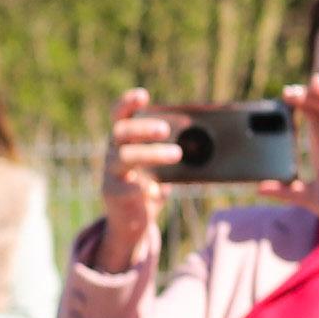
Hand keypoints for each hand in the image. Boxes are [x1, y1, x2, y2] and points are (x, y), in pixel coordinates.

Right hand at [96, 88, 173, 260]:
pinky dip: (143, 187)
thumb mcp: (164, 167)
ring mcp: (111, 171)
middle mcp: (113, 151)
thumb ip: (176, 154)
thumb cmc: (152, 186)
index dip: (127, 103)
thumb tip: (207, 146)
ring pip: (125, 156)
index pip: (120, 114)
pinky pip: (126, 187)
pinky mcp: (112, 193)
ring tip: (177, 154)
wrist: (133, 221)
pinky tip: (156, 192)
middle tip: (165, 129)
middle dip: (143, 127)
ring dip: (151, 153)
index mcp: (125, 139)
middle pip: (121, 132)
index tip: (143, 96)